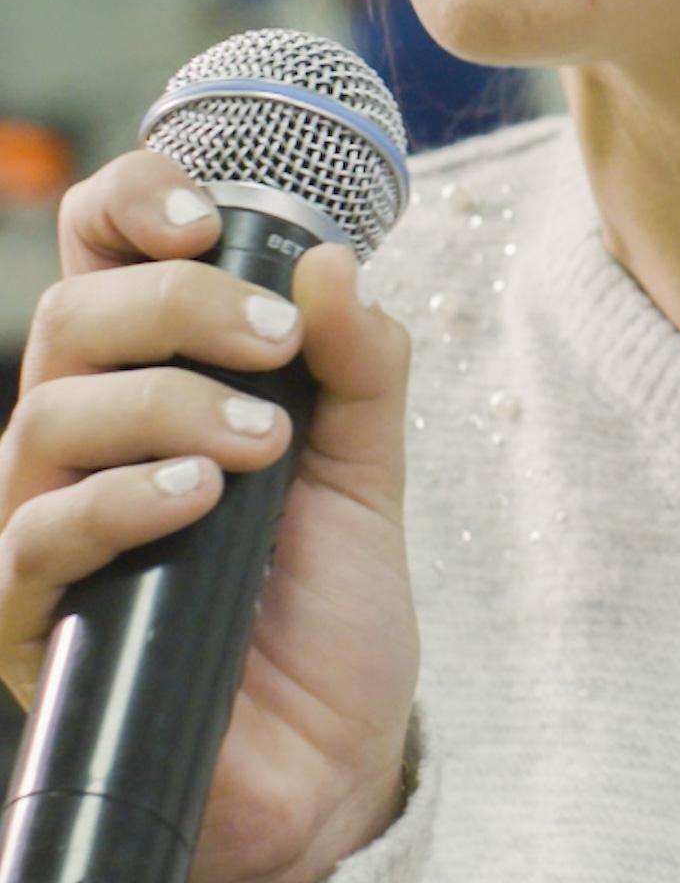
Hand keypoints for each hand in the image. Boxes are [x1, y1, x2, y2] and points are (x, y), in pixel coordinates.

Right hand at [0, 151, 419, 882]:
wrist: (327, 757)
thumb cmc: (326, 599)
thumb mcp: (365, 462)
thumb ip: (359, 360)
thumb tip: (330, 260)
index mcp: (149, 372)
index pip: (98, 252)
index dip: (131, 203)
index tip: (207, 215)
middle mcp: (82, 433)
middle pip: (74, 315)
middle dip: (180, 305)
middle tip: (274, 344)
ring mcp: (48, 521)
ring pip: (51, 413)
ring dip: (166, 405)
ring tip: (260, 441)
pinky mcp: (33, 617)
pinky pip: (40, 535)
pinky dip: (122, 499)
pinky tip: (198, 498)